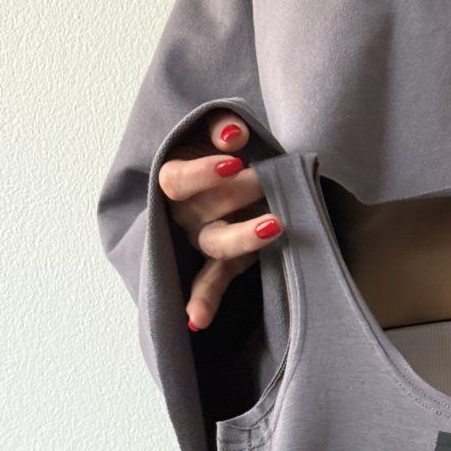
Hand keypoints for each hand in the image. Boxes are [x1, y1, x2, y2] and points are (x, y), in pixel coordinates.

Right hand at [156, 109, 284, 331]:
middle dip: (235, 194)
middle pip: (200, 211)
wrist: (240, 169)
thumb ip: (222, 127)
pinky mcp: (224, 262)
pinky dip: (203, 302)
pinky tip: (196, 322)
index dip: (201, 172)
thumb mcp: (222, 130)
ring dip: (242, 237)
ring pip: (215, 245)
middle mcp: (184, 214)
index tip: (235, 157)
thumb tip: (233, 135)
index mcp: (175, 179)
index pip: (175, 180)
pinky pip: (210, 283)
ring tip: (276, 225)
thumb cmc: (228, 147)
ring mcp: (203, 240)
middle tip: (264, 179)